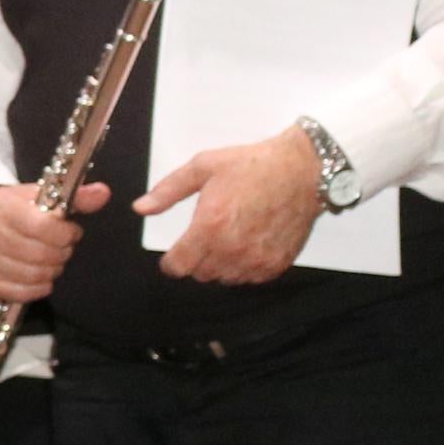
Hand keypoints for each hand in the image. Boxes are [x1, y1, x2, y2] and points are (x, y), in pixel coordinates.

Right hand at [0, 180, 100, 305]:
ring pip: (34, 275)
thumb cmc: (18, 209)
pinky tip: (41, 276)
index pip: (42, 227)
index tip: (71, 232)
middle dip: (62, 253)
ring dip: (52, 270)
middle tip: (62, 247)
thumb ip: (75, 197)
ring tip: (51, 260)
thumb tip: (102, 193)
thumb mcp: (42, 196)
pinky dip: (39, 287)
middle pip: (40, 254)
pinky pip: (22, 292)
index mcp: (2, 205)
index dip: (66, 234)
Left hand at [136, 127, 327, 284]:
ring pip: (224, 279)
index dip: (171, 262)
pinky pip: (249, 279)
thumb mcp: (203, 166)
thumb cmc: (252, 165)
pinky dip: (243, 268)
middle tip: (205, 238)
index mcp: (210, 227)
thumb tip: (140, 208)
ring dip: (219, 266)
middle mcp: (232, 249)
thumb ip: (168, 190)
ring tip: (227, 240)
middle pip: (200, 274)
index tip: (173, 255)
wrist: (303, 170)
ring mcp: (257, 260)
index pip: (178, 266)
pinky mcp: (276, 264)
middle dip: (195, 260)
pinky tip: (247, 245)